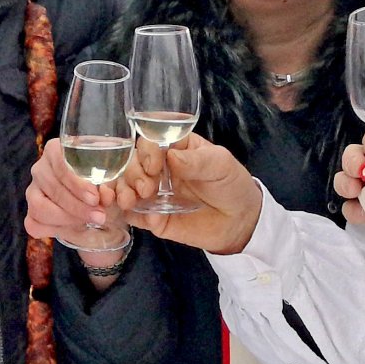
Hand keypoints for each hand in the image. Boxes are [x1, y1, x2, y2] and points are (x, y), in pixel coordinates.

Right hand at [25, 137, 129, 264]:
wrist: (96, 197)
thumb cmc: (101, 180)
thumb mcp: (109, 177)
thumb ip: (109, 184)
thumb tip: (105, 195)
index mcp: (55, 150)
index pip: (60, 165)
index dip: (76, 184)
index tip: (95, 198)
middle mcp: (40, 169)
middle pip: (52, 188)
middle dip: (77, 206)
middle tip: (99, 215)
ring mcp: (32, 191)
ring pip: (39, 207)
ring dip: (66, 218)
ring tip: (88, 222)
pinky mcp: (31, 212)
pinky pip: (34, 224)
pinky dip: (54, 229)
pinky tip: (74, 228)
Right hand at [138, 134, 265, 256]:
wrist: (240, 220)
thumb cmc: (232, 184)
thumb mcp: (221, 164)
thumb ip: (197, 160)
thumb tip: (172, 156)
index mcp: (174, 148)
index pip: (149, 142)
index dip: (146, 152)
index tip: (154, 165)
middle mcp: (158, 169)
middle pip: (131, 165)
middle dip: (132, 174)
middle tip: (146, 188)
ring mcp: (154, 194)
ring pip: (126, 188)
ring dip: (123, 193)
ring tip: (131, 202)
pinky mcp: (153, 218)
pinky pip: (135, 216)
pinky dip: (133, 216)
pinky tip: (148, 219)